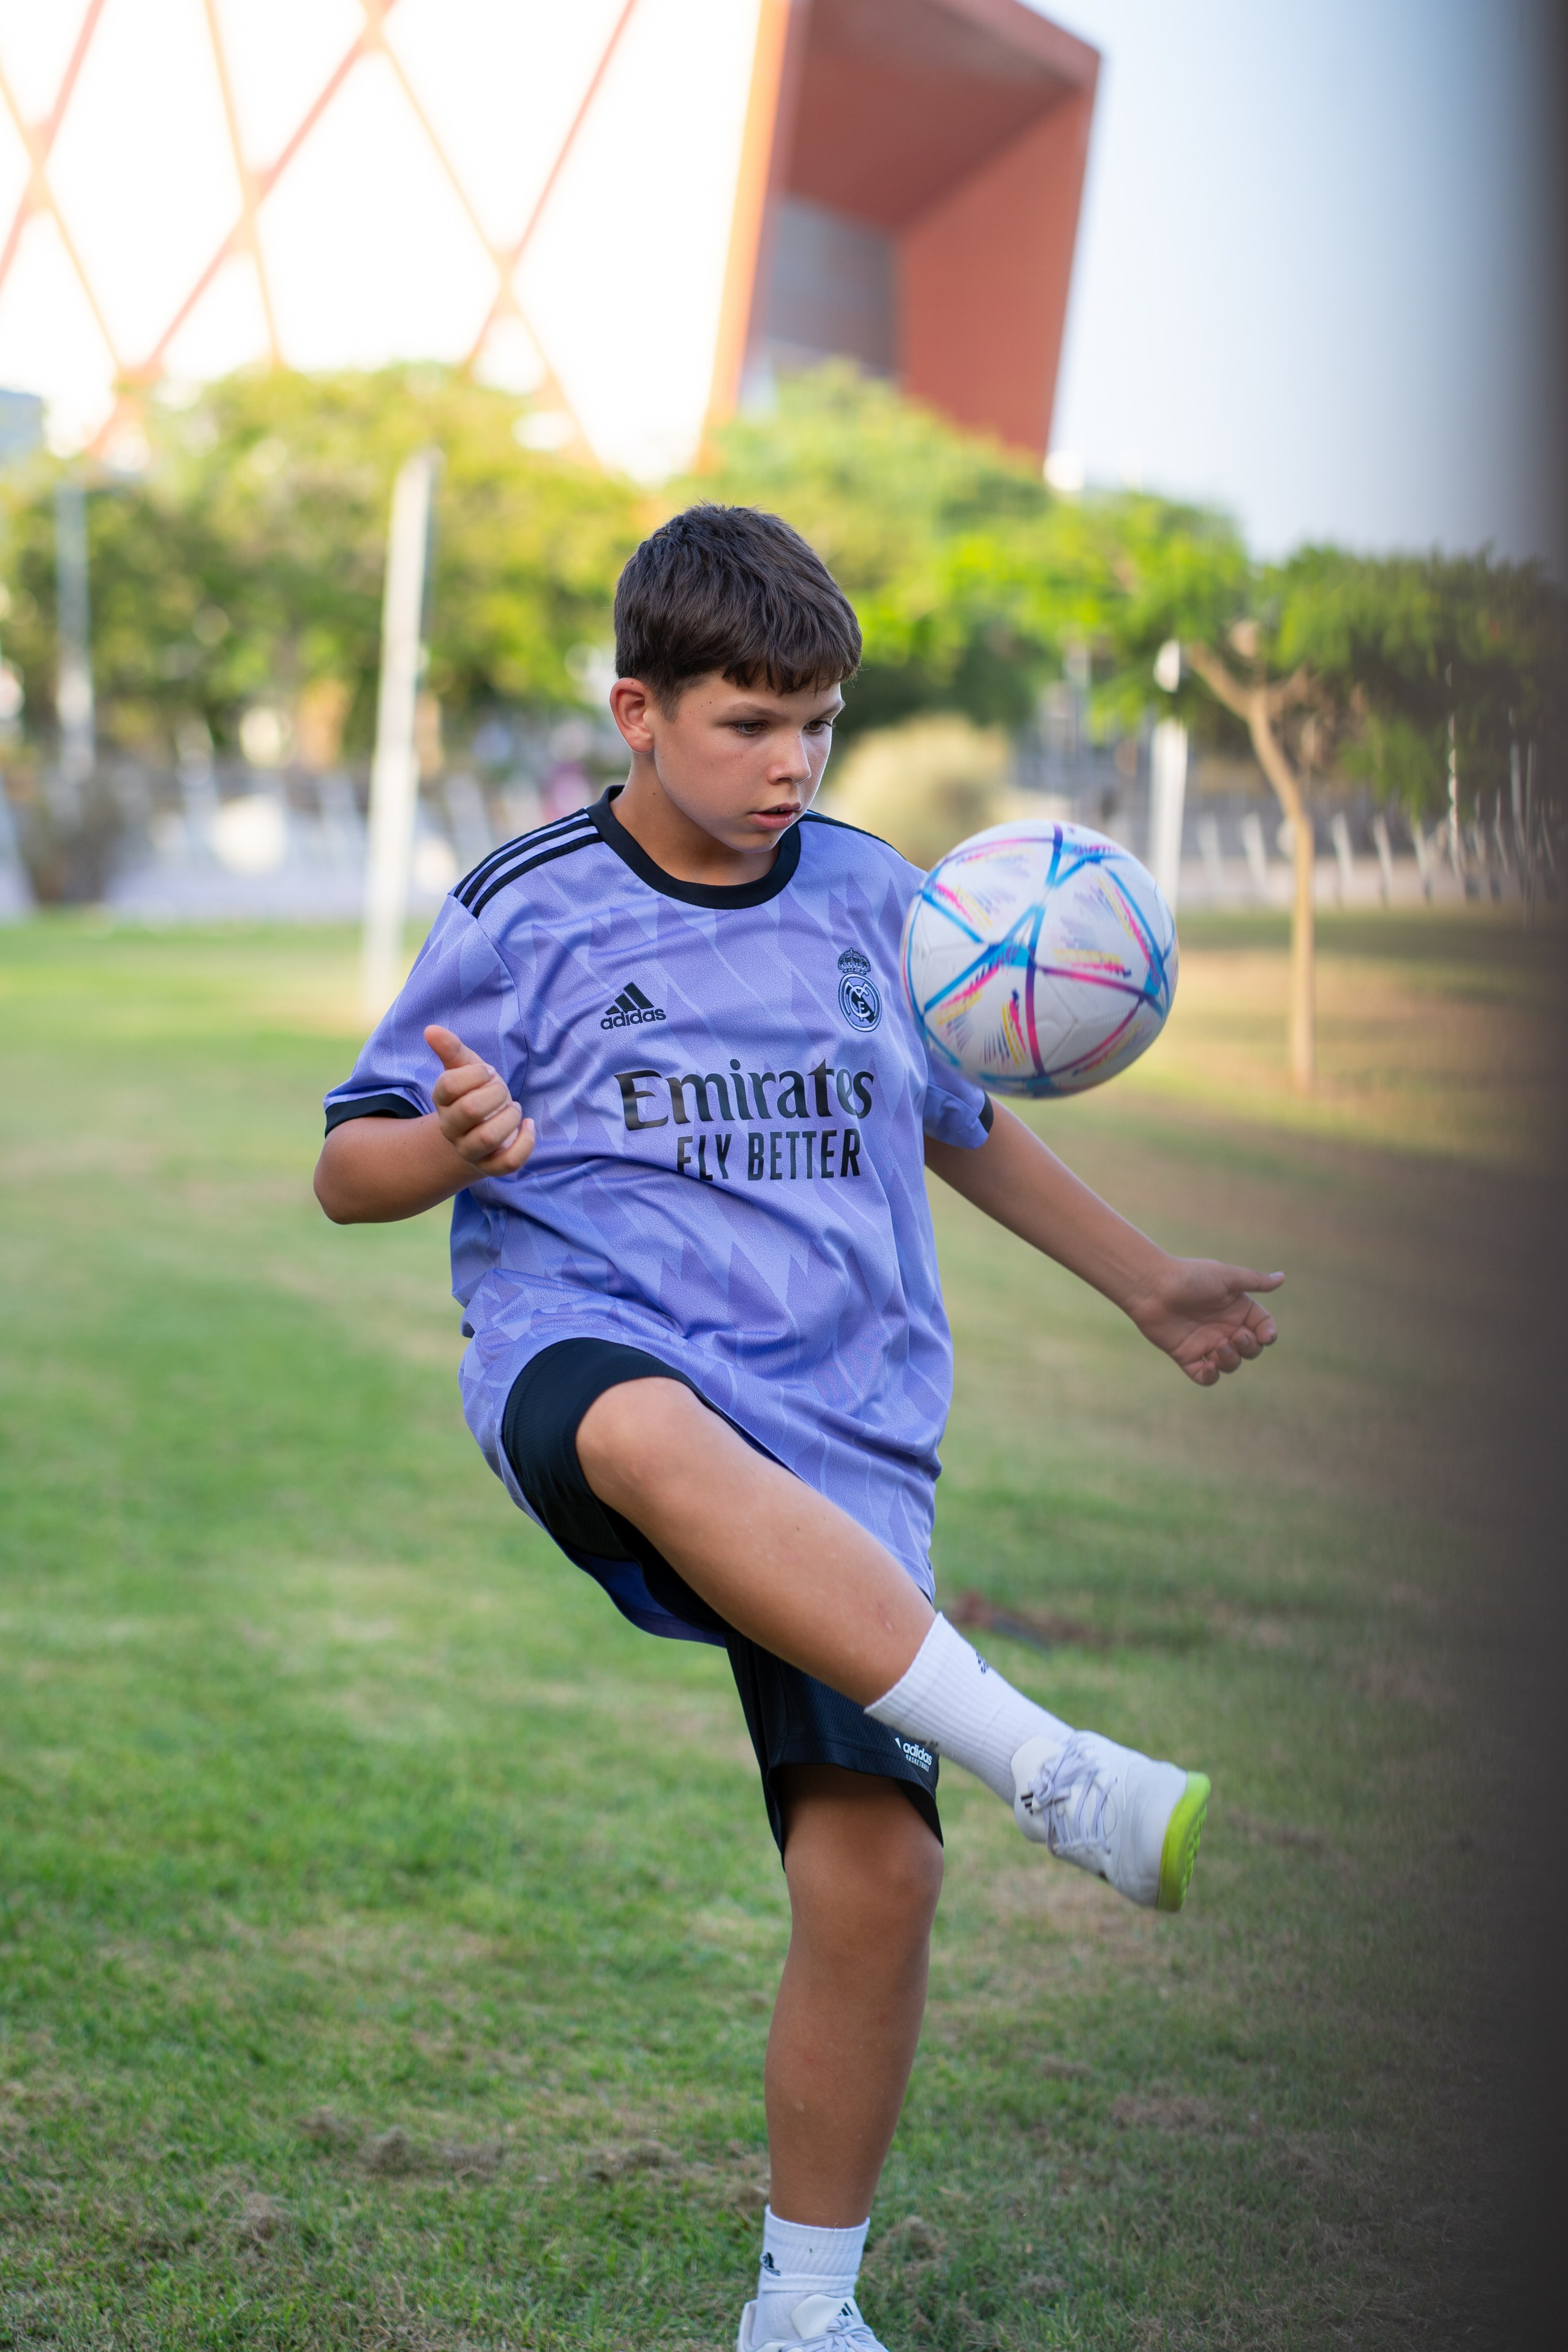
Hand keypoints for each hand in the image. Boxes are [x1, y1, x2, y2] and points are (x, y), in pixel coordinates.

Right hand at [425, 1024, 534, 1177]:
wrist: (486, 1126)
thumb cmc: (478, 1092)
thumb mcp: (467, 1068)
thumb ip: (452, 1049)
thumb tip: (430, 1029)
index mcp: (442, 1101)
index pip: (449, 1085)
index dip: (475, 1074)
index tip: (487, 1072)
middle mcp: (451, 1129)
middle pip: (470, 1110)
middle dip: (496, 1094)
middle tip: (503, 1091)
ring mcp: (469, 1151)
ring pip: (488, 1138)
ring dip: (509, 1118)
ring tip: (513, 1109)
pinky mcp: (490, 1167)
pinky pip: (508, 1163)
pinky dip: (525, 1143)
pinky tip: (528, 1125)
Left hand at [1125, 1257, 1282, 1386]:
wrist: (1152, 1288)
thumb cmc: (1190, 1277)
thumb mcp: (1226, 1277)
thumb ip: (1254, 1281)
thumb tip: (1282, 1277)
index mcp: (1237, 1308)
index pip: (1263, 1327)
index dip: (1267, 1334)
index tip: (1265, 1335)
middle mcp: (1224, 1327)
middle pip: (1250, 1349)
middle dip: (1249, 1348)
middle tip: (1236, 1336)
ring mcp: (1206, 1343)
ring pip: (1231, 1364)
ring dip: (1231, 1360)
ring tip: (1219, 1345)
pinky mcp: (1187, 1356)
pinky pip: (1205, 1376)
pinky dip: (1211, 1376)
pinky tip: (1209, 1365)